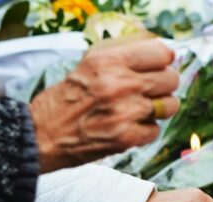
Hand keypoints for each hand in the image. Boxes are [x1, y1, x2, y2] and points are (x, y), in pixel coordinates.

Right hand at [29, 37, 179, 172]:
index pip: (161, 52)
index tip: (160, 66)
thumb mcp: (90, 63)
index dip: (164, 60)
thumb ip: (124, 54)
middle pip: (170, 79)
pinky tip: (128, 127)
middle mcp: (119, 83)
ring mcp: (125, 112)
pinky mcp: (126, 137)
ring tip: (139, 110)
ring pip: (169, 105)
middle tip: (150, 90)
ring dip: (158, 109)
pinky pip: (156, 130)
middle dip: (163, 85)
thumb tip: (163, 53)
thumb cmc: (67, 98)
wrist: (42, 134)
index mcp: (108, 61)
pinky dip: (145, 131)